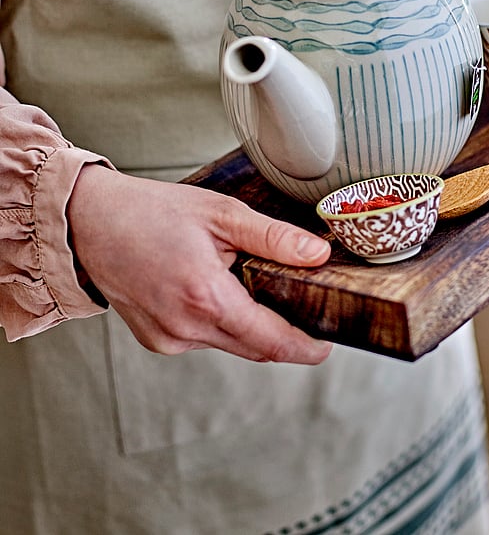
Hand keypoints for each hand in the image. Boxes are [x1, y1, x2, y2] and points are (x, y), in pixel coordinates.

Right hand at [67, 164, 332, 364]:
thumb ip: (273, 238)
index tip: (326, 345)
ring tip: (253, 285)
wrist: (91, 222)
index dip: (305, 348)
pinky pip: (205, 340)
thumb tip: (317, 255)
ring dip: (251, 326)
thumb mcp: (221, 214)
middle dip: (284, 335)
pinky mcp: (157, 341)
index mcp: (205, 297)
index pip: (270, 341)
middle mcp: (185, 328)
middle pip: (254, 349)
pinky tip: (215, 289)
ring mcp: (168, 339)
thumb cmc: (153, 212)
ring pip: (231, 345)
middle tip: (308, 311)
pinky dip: (221, 323)